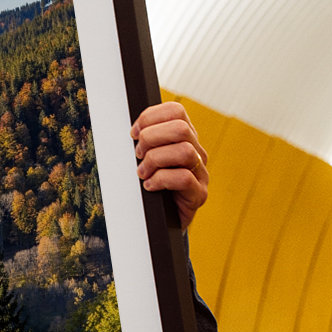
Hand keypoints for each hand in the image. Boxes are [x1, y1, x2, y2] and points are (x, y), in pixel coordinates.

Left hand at [131, 101, 208, 229]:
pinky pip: (184, 178)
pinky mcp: (199, 194)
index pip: (176, 111)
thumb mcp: (145, 158)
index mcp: (184, 138)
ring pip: (184, 151)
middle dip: (151, 138)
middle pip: (181, 128)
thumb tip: (131, 130)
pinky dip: (160, 180)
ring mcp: (201, 173)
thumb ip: (144, 141)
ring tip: (142, 173)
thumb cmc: (150, 185)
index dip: (150, 117)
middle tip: (138, 155)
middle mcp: (197, 152)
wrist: (161, 221)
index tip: (133, 133)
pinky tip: (149, 186)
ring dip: (155, 160)